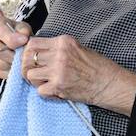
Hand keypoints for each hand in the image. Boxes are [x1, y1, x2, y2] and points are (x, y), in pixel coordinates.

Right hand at [0, 15, 31, 79]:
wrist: (8, 39)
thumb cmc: (17, 32)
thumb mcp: (22, 27)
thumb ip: (24, 31)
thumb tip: (24, 38)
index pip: (1, 33)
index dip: (13, 39)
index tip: (24, 41)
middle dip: (14, 55)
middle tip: (25, 57)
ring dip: (13, 65)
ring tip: (22, 62)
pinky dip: (10, 72)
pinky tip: (16, 67)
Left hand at [21, 35, 135, 114]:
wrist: (109, 83)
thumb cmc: (96, 67)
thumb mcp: (77, 48)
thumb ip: (56, 48)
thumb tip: (36, 51)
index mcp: (63, 42)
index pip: (32, 43)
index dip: (27, 52)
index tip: (29, 59)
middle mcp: (59, 54)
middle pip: (27, 58)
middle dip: (26, 67)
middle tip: (33, 73)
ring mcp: (58, 70)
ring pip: (30, 74)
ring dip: (34, 80)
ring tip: (45, 82)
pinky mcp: (59, 86)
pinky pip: (39, 90)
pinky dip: (44, 93)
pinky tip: (54, 91)